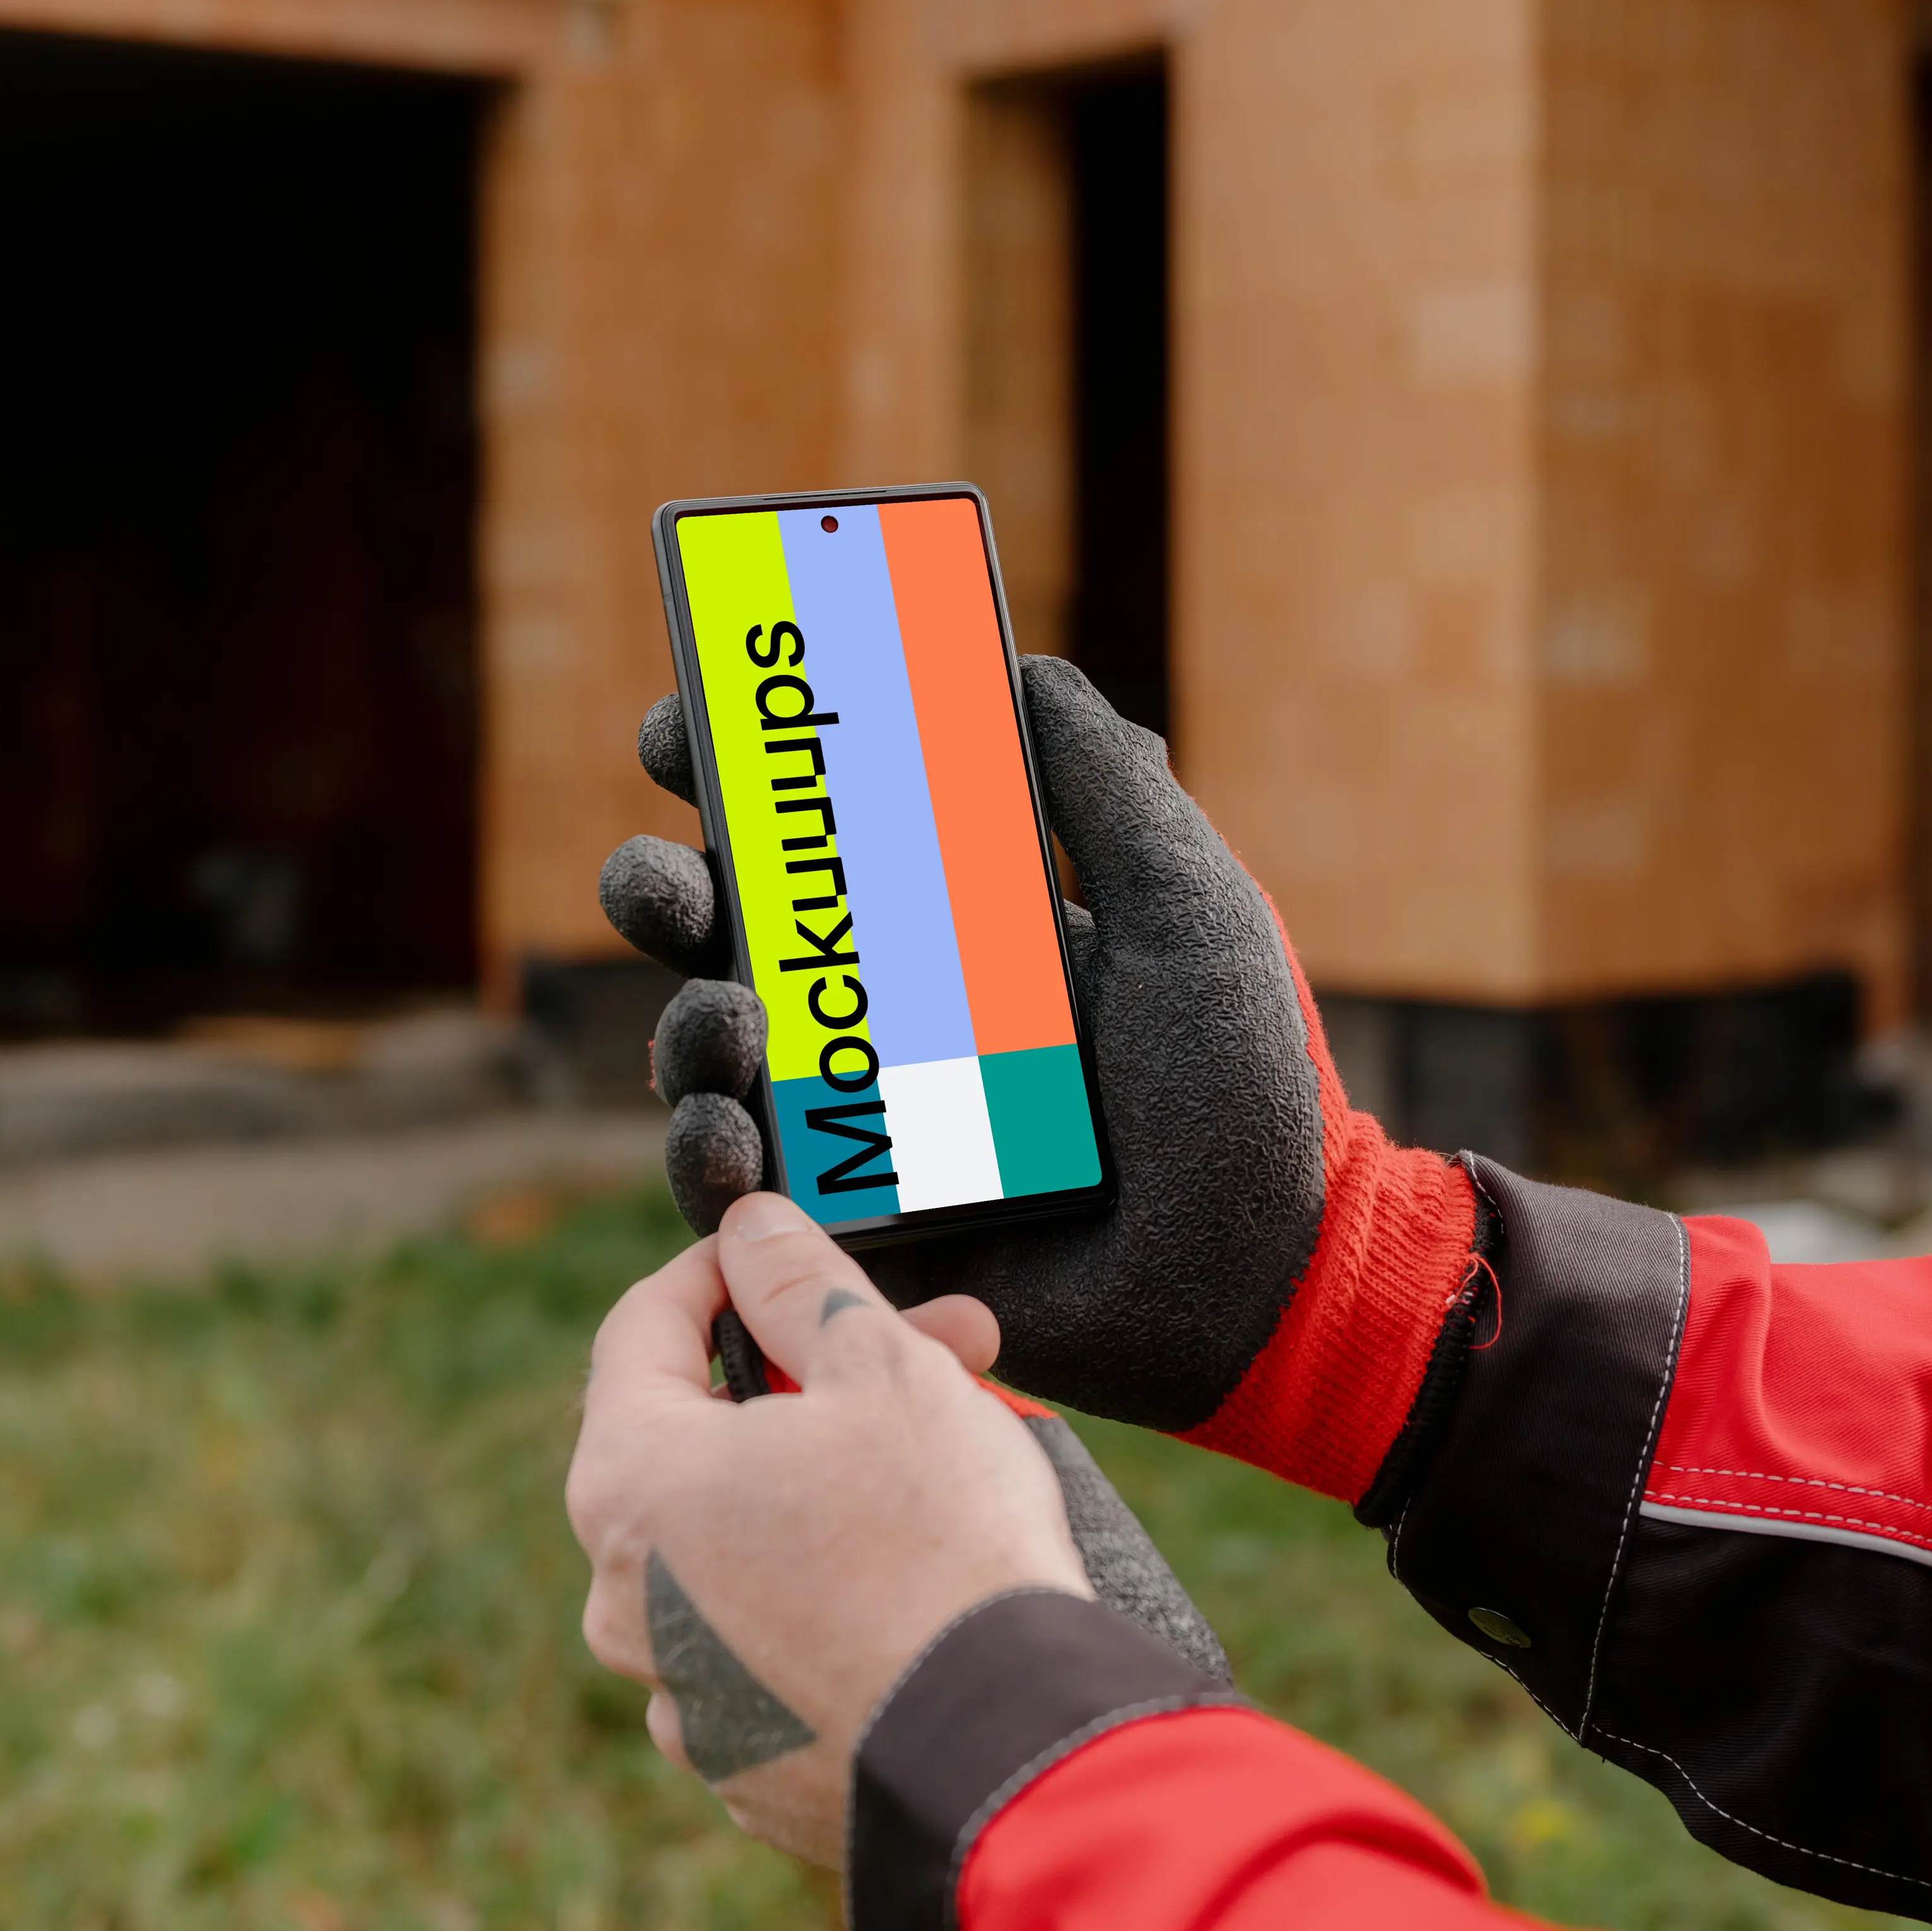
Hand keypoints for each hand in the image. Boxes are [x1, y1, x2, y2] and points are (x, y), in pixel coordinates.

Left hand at [566, 1191, 1091, 1864]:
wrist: (1008, 1752)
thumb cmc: (939, 1547)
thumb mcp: (880, 1367)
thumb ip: (800, 1284)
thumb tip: (753, 1232)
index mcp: (630, 1484)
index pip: (640, 1331)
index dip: (719, 1272)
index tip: (779, 1250)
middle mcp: (626, 1599)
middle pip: (704, 1443)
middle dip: (818, 1379)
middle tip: (935, 1346)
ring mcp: (682, 1695)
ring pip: (745, 1546)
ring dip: (831, 1484)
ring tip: (954, 1456)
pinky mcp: (750, 1766)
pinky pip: (779, 1645)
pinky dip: (837, 1593)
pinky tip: (926, 1571)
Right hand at [596, 658, 1482, 1500]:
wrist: (1268, 1269)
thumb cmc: (1245, 1086)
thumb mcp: (1186, 906)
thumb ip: (1108, 785)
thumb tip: (1025, 661)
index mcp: (955, 927)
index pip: (815, 834)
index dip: (731, 773)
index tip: (682, 727)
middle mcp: (888, 1014)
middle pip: (725, 932)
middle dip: (663, 889)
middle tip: (669, 880)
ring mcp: (860, 1122)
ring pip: (710, 1050)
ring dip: (687, 1021)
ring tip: (726, 1019)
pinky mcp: (853, 1231)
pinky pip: (736, 1188)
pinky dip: (705, 1152)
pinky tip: (728, 1128)